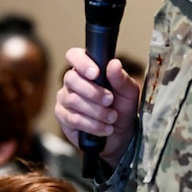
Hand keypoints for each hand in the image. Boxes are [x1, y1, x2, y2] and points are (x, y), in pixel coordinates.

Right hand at [54, 47, 140, 166]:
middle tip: (110, 100)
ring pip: (73, 100)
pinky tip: (105, 128)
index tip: (96, 73)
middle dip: (93, 92)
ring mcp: (65, 99)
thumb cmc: (122, 108)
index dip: (82, 63)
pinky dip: (92, 125)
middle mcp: (72, 82)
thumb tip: (114, 63)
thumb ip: (121, 78)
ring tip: (111, 117)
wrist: (120, 135)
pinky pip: (73, 118)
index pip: (74, 56)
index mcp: (87, 69)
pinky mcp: (63, 117)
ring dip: (96, 111)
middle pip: (71, 79)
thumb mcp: (128, 93)